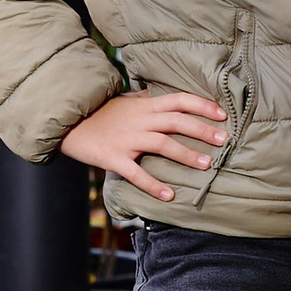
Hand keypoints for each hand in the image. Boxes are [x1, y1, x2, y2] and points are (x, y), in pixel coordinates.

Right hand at [60, 89, 227, 200]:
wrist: (67, 123)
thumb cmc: (100, 112)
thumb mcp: (126, 101)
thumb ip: (147, 99)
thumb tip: (166, 94)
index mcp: (145, 105)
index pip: (179, 100)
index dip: (202, 105)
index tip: (222, 114)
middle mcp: (140, 120)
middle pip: (177, 122)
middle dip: (202, 130)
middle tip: (223, 141)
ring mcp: (127, 139)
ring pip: (162, 145)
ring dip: (186, 155)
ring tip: (206, 165)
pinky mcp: (113, 158)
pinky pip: (136, 173)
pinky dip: (153, 185)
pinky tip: (169, 196)